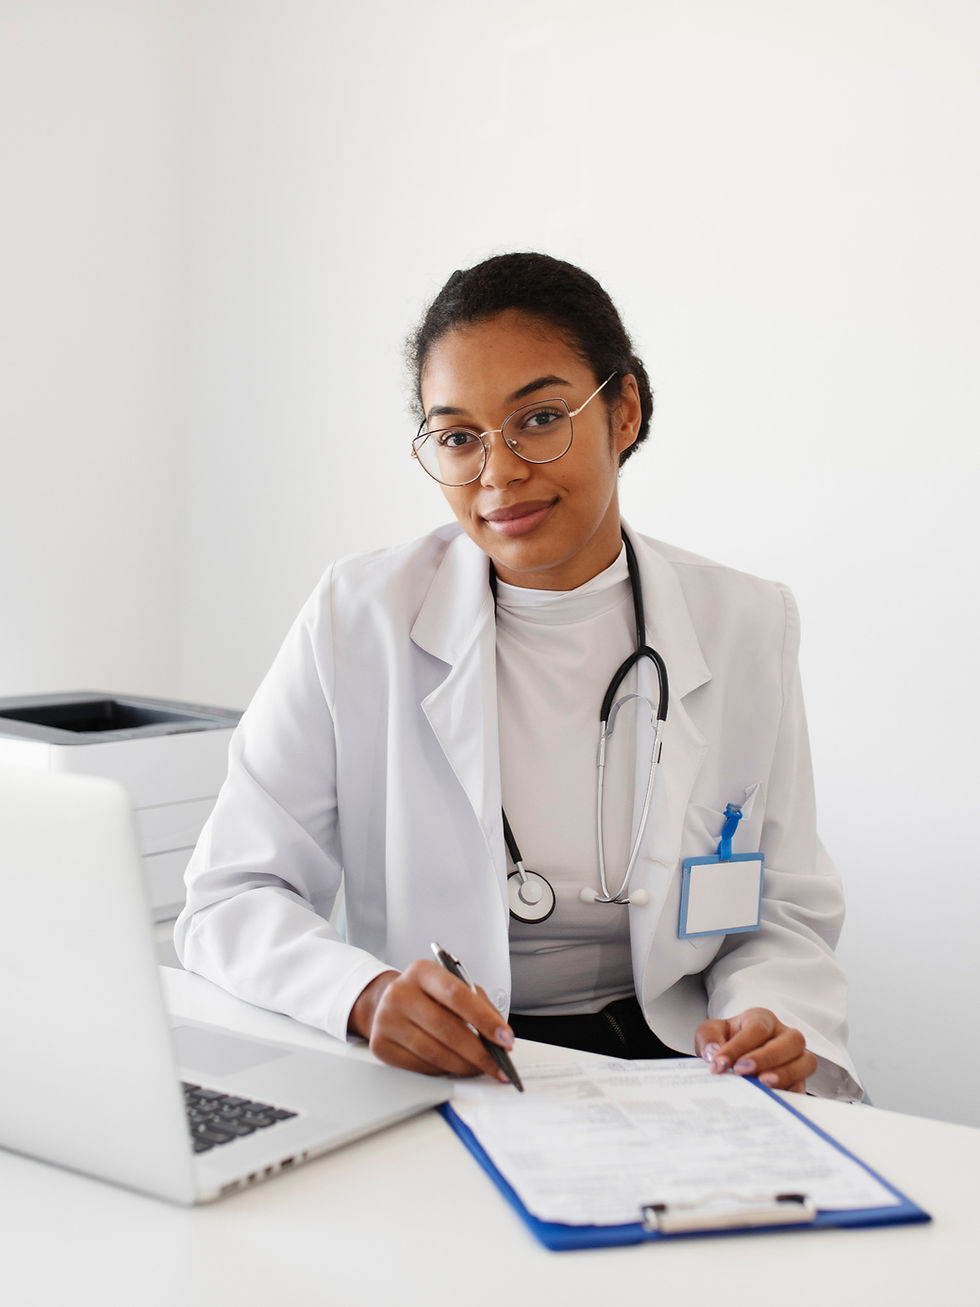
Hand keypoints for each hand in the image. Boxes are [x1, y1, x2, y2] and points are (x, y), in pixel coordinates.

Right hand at [347, 960, 514, 1081]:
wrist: (388, 1002)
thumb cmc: (429, 995)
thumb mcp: (454, 986)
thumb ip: (479, 1006)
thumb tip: (501, 1038)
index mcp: (422, 971)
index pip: (457, 995)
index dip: (485, 1020)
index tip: (506, 1039)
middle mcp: (400, 992)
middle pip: (447, 1029)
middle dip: (479, 1052)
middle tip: (499, 1065)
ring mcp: (386, 1020)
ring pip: (435, 1052)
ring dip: (464, 1066)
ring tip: (481, 1068)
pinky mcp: (380, 1045)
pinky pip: (420, 1066)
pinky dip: (443, 1070)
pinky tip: (454, 1067)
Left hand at [695, 1008, 815, 1093]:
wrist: (731, 1057)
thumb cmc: (723, 1040)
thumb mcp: (710, 1032)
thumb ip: (709, 1038)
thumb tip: (715, 1053)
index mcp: (762, 1019)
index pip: (757, 1028)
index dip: (739, 1046)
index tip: (720, 1063)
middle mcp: (783, 1035)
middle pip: (792, 1040)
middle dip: (767, 1057)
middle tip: (742, 1071)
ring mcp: (796, 1057)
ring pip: (806, 1061)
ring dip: (786, 1074)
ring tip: (763, 1085)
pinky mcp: (799, 1079)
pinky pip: (803, 1086)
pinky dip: (791, 1093)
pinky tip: (774, 1100)